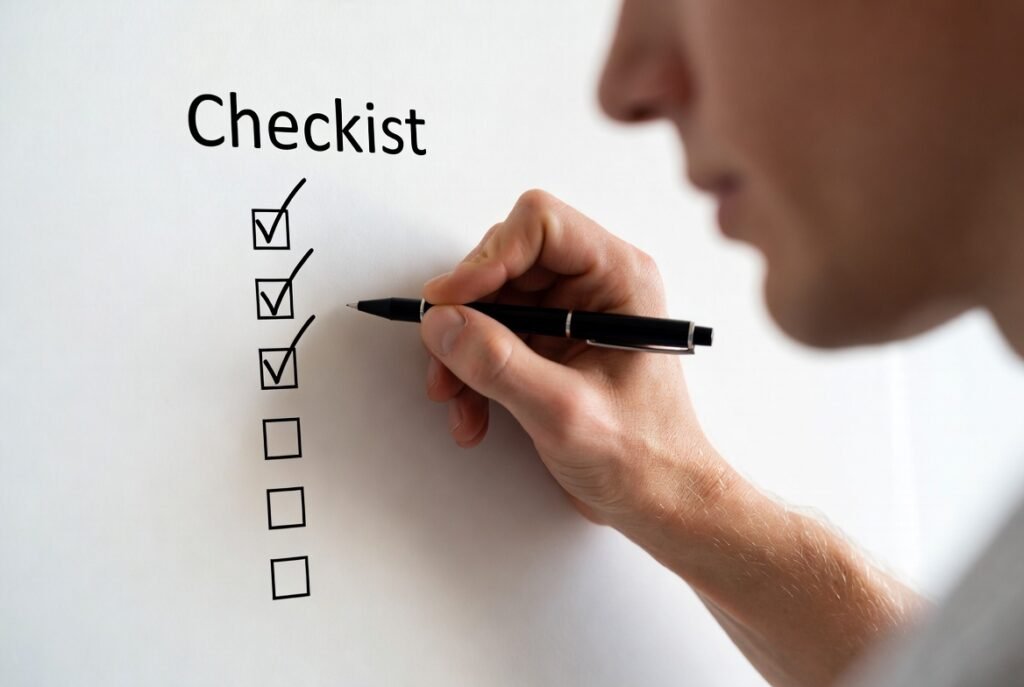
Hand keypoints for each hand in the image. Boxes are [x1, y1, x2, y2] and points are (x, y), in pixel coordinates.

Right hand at [419, 190, 731, 529]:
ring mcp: (569, 317)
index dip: (489, 257)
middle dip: (467, 313)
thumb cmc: (645, 458)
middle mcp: (594, 287)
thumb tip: (443, 323)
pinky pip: (491, 339)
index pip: (541, 225)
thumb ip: (500, 364)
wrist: (660, 503)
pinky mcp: (550, 347)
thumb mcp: (565, 412)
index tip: (451, 301)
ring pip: (489, 303)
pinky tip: (474, 415)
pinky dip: (471, 373)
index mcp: (619, 279)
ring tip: (457, 400)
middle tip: (445, 356)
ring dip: (462, 351)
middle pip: (505, 262)